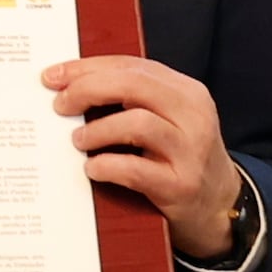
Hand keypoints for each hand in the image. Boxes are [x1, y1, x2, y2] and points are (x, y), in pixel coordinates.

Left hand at [45, 55, 240, 258]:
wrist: (219, 204)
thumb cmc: (178, 156)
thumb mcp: (165, 119)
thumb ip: (130, 99)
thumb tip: (67, 85)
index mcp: (186, 93)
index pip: (133, 67)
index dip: (88, 68)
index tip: (52, 76)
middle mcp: (193, 116)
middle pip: (134, 86)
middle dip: (88, 90)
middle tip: (60, 106)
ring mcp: (190, 151)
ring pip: (137, 123)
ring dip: (97, 130)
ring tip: (78, 140)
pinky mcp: (180, 185)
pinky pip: (136, 169)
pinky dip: (106, 165)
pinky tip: (92, 168)